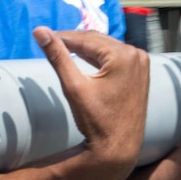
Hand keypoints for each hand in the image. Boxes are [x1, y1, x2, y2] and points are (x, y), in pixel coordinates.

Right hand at [34, 26, 149, 173]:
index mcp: (123, 55)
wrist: (119, 148)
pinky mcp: (141, 73)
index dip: (63, 36)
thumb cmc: (97, 120)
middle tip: (51, 41)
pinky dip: (99, 57)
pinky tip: (84, 58)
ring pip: (106, 48)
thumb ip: (57, 56)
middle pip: (98, 41)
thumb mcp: (74, 86)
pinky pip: (116, 58)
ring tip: (63, 49)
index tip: (43, 35)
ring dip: (86, 48)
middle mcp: (136, 55)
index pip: (87, 39)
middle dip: (74, 41)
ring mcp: (141, 64)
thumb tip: (39, 31)